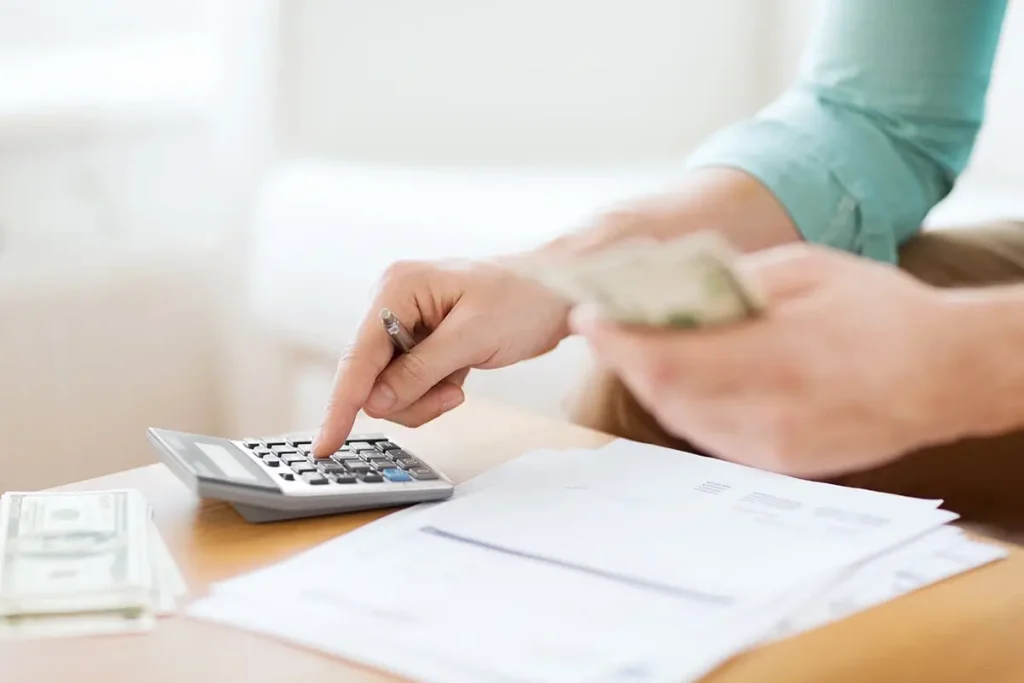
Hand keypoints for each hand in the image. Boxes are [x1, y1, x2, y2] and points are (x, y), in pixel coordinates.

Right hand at [312, 257, 570, 456]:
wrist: (559, 290)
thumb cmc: (523, 299)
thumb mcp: (472, 337)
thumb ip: (421, 370)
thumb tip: (376, 402)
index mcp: (396, 287)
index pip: (358, 356)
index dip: (342, 403)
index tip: (326, 444)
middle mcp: (391, 302)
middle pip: (371, 377)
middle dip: (408, 398)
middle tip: (452, 394)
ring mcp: (404, 323)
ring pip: (389, 387)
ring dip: (423, 398)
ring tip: (460, 384)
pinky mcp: (419, 342)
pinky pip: (408, 384)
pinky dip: (432, 393)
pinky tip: (459, 377)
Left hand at [571, 244, 968, 477]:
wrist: (946, 373)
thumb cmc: (881, 312)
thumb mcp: (806, 271)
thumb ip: (734, 281)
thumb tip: (673, 287)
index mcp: (776, 356)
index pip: (667, 358)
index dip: (617, 341)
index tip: (588, 319)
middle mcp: (770, 412)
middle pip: (665, 394)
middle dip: (627, 360)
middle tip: (608, 330)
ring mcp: (775, 446)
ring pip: (682, 419)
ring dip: (653, 384)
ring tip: (640, 350)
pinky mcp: (782, 464)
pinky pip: (712, 436)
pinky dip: (688, 406)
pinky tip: (687, 380)